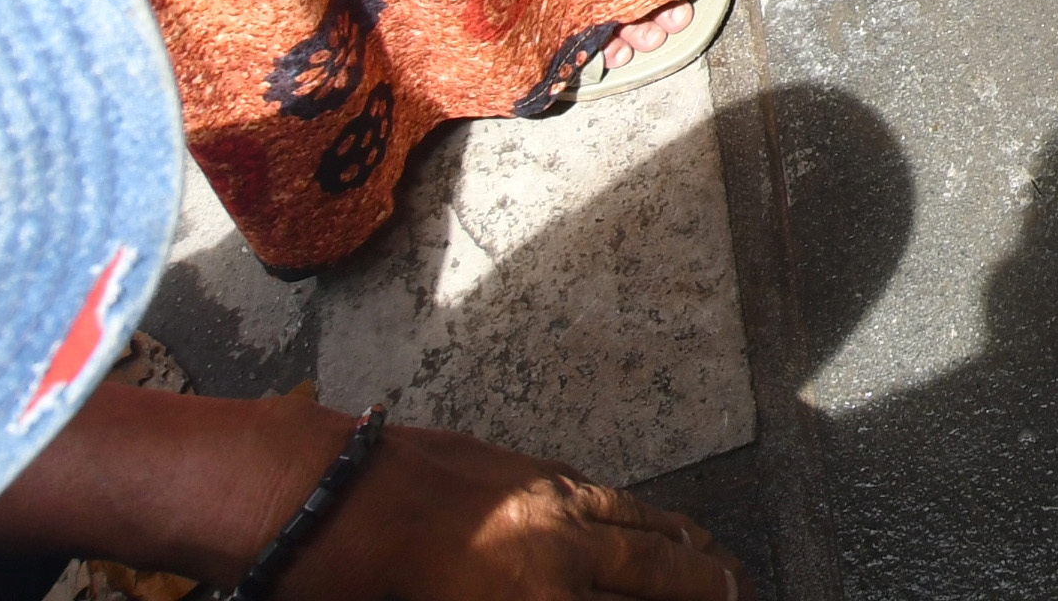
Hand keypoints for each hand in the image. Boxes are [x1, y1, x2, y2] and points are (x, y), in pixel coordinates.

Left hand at [281, 421, 738, 600]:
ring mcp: (547, 500)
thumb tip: (572, 593)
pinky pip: (607, 497)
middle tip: (740, 594)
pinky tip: (655, 528)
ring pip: (643, 525)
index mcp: (535, 597)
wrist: (316, 493)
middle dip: (707, 588)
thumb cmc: (352, 580)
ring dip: (689, 551)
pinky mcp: (526, 470)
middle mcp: (556, 547)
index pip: (634, 600)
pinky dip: (646, 516)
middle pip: (660, 571)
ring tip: (719, 568)